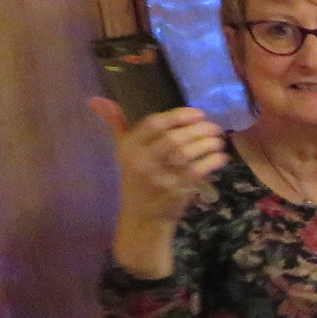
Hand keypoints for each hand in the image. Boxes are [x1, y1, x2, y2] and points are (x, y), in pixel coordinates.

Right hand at [95, 98, 225, 227]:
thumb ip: (116, 124)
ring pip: (186, 154)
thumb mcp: (123, 152)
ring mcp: (160, 178)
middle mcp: (142, 162)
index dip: (178, 116)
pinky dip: (212, 161)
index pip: (153, 124)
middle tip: (214, 126)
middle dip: (198, 129)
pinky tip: (220, 157)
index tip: (198, 113)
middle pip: (173, 138)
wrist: (143, 217)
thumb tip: (96, 100)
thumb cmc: (136, 179)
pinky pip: (197, 171)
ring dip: (207, 144)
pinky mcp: (176, 191)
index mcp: (129, 149)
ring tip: (218, 140)